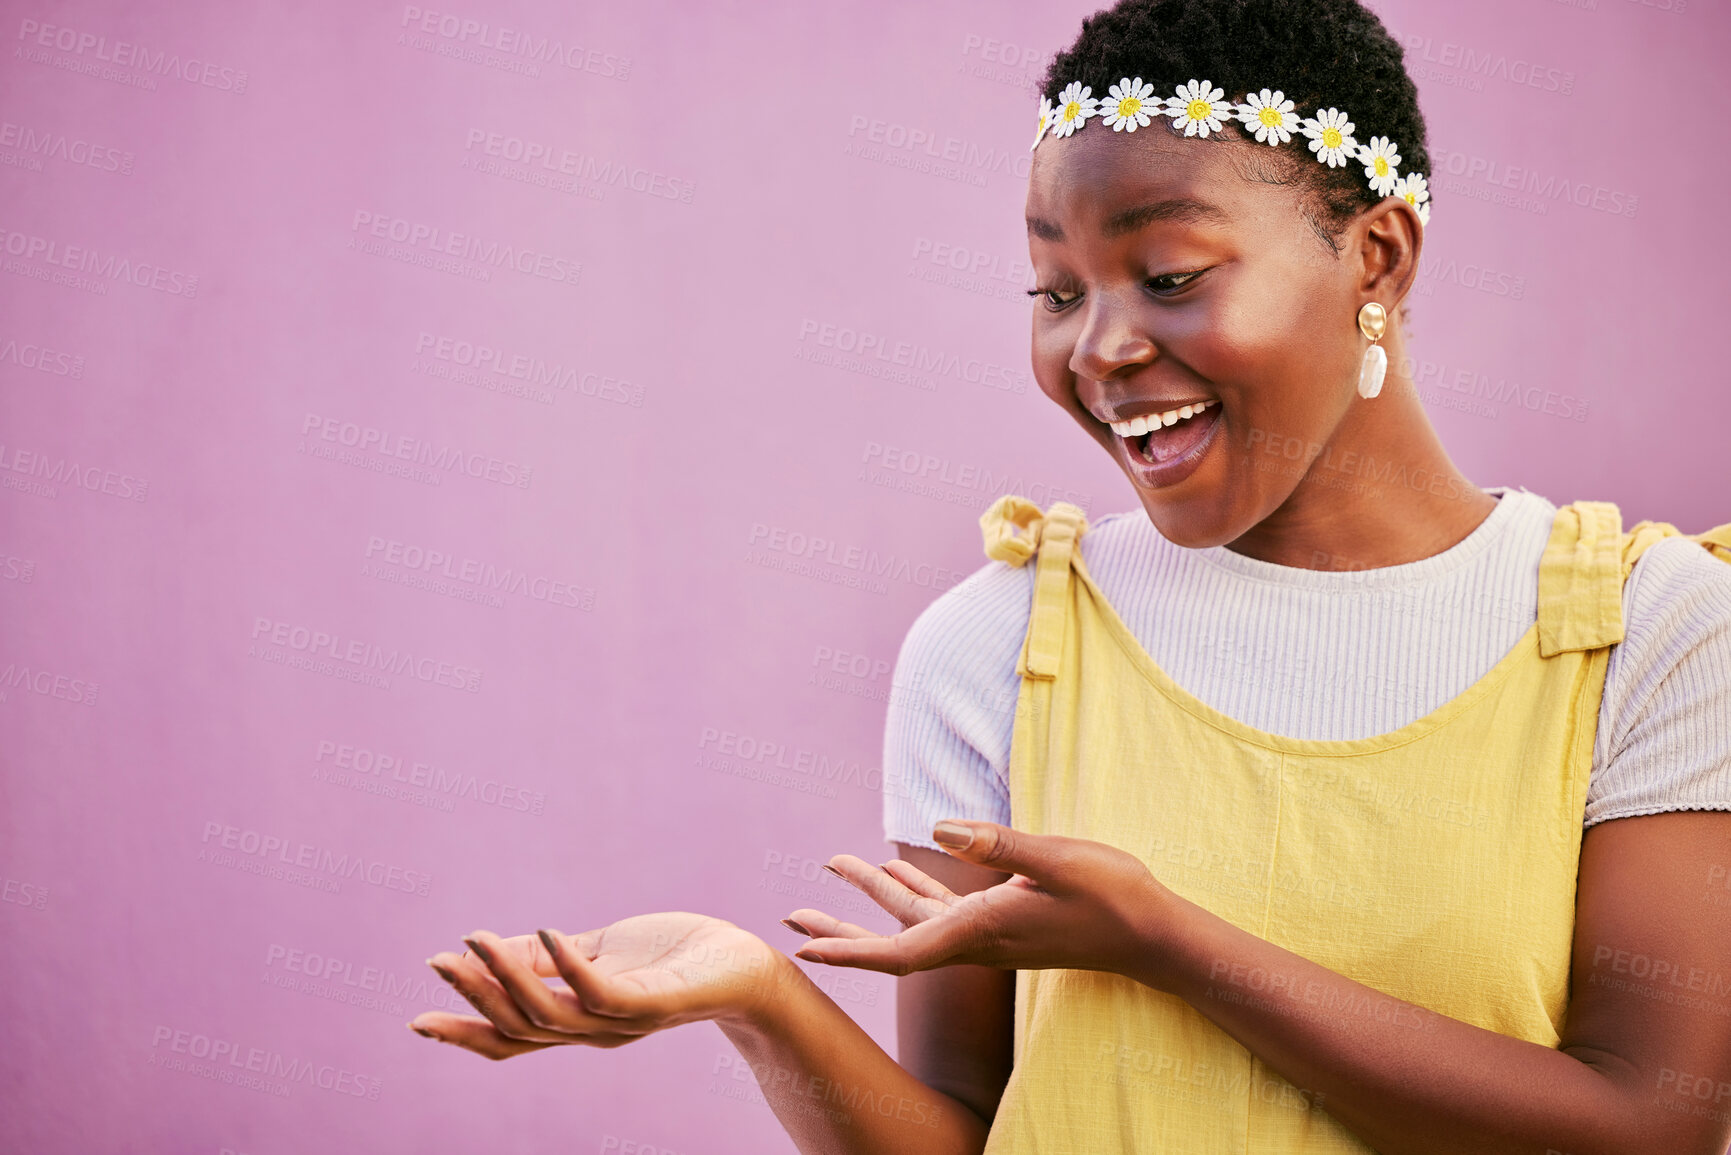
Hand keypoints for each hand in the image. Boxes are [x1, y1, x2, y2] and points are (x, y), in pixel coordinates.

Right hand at [411, 913, 784, 1059]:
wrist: (746, 966)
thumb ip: (550, 955)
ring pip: (551, 1015)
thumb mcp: (601, 948)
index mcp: (578, 1019)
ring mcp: (624, 1021)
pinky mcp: (656, 1004)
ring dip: (509, 978)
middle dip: (475, 999)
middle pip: (521, 1028)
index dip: (465, 1031)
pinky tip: (551, 933)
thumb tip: (490, 948)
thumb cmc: (674, 955)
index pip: (512, 1035)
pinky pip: (605, 994)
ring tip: (477, 941)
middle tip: (438, 965)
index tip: (417, 1021)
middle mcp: (595, 1031)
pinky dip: (572, 968)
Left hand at [783, 820, 1182, 980]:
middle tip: (789, 919)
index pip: (901, 951)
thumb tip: (937, 830)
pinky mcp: (1005, 919)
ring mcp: (990, 932)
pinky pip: (945, 907)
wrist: (1153, 934)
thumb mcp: (1058, 859)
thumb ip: (998, 845)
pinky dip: (915, 886)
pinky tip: (898, 865)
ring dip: (873, 894)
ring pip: (915, 918)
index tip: (804, 950)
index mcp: (982, 930)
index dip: (849, 951)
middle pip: (893, 939)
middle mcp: (978, 939)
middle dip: (841, 928)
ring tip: (832, 866)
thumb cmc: (1113, 897)